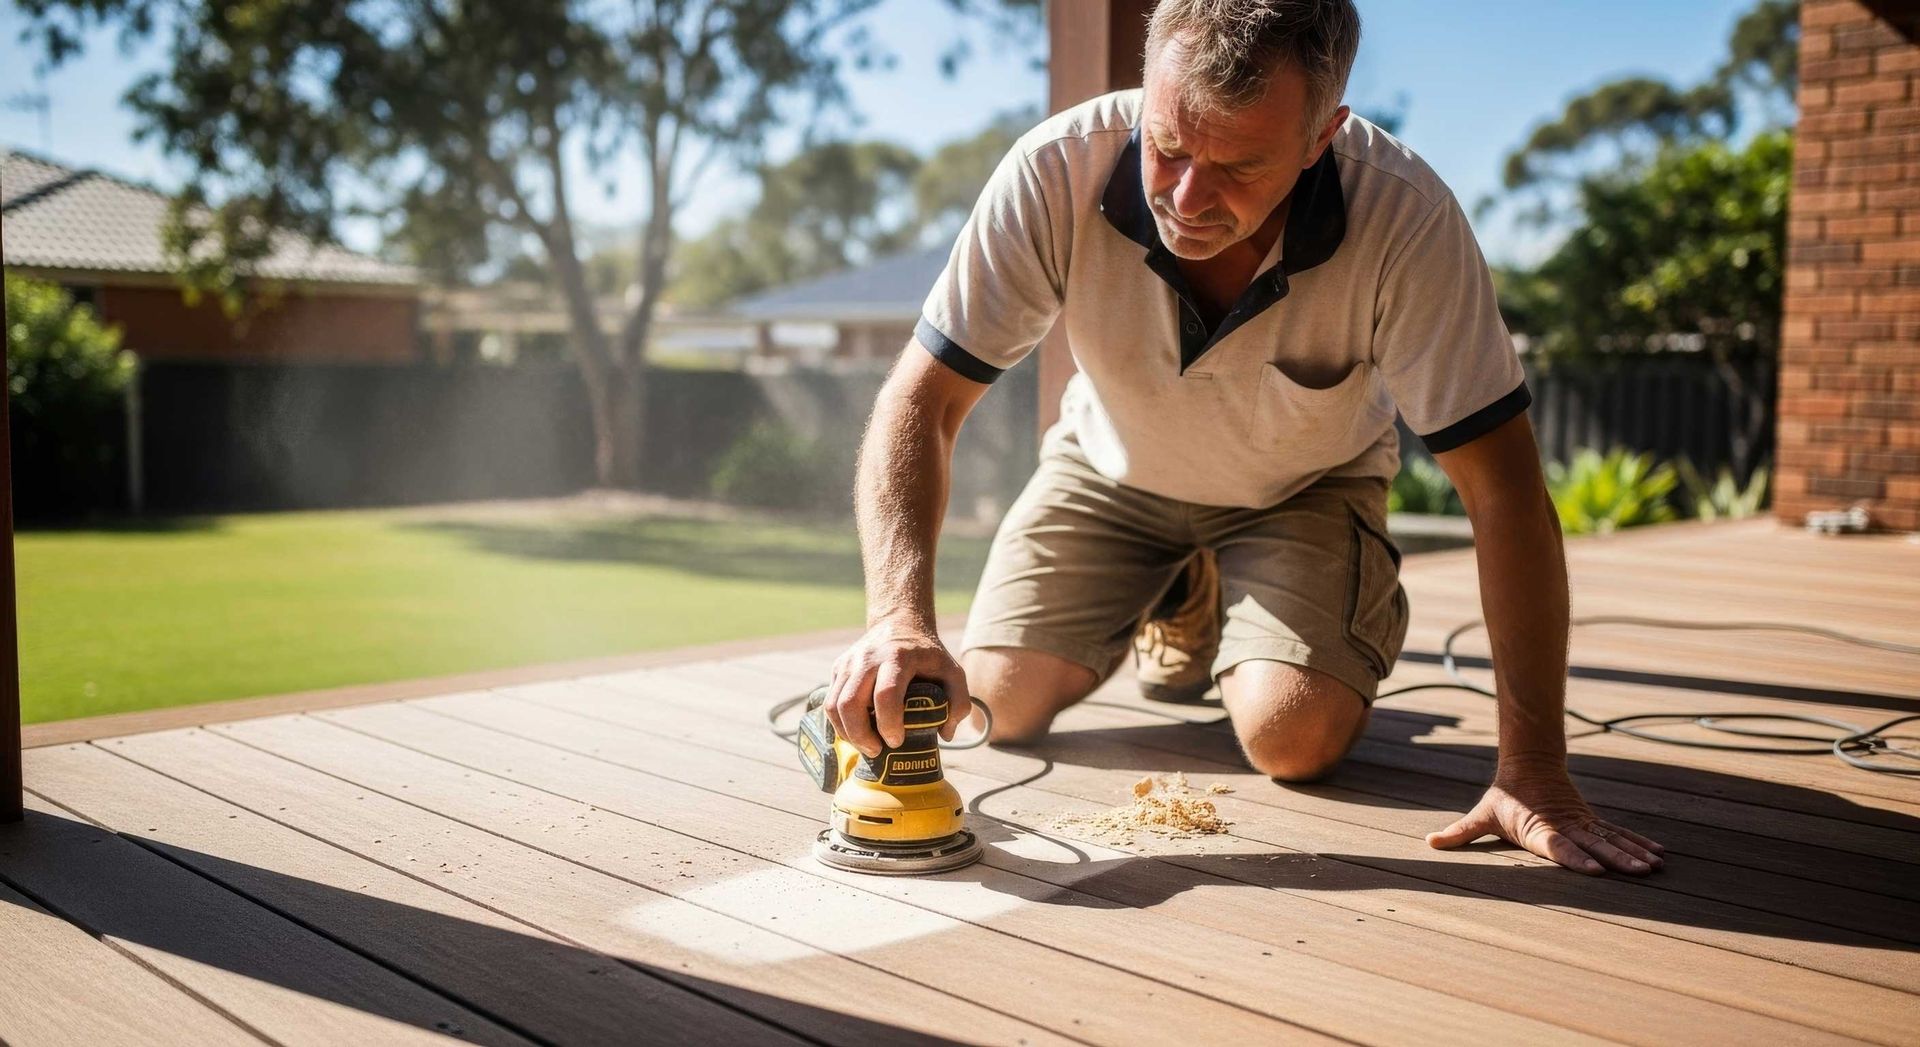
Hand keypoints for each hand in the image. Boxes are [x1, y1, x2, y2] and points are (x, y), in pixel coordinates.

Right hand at [826, 617, 969, 757]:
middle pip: (851, 703)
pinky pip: (830, 702)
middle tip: (876, 751)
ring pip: (834, 705)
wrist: (900, 623)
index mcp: (898, 657)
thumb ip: (958, 703)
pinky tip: (857, 732)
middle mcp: (868, 658)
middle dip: (861, 735)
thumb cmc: (927, 654)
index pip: (886, 694)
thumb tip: (945, 734)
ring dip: (847, 733)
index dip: (888, 723)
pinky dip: (840, 724)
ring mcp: (849, 662)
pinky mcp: (838, 668)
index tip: (896, 741)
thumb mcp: (953, 671)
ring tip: (866, 746)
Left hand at [1425, 754, 1664, 874]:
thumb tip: (1429, 844)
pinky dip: (1638, 842)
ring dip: (1633, 853)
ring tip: (1655, 868)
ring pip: (1611, 839)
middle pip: (1593, 845)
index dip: (1575, 858)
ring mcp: (1581, 823)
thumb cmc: (1503, 796)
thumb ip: (1459, 833)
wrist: (1528, 762)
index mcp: (1538, 828)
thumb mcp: (1481, 814)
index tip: (1595, 871)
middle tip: (1640, 873)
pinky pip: (1618, 833)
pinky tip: (1658, 855)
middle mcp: (1565, 826)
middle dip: (1617, 860)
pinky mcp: (1591, 821)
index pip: (1557, 846)